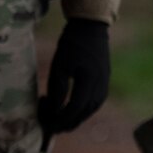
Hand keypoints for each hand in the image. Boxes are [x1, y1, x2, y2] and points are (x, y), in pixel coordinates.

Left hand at [39, 17, 110, 143]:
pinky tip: (69, 108)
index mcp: (89, 80)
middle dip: (66, 122)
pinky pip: (93, 104)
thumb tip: (54, 111)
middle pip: (83, 114)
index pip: (75, 109)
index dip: (60, 119)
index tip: (47, 124)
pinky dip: (81, 110)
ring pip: (89, 111)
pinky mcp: (104, 83)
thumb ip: (58, 90)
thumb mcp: (59, 66)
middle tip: (49, 123)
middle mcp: (100, 86)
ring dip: (73, 118)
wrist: (90, 28)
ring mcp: (104, 85)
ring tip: (57, 117)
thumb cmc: (71, 45)